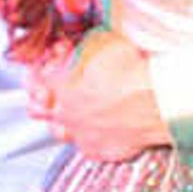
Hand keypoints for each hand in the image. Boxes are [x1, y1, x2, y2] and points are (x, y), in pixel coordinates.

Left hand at [31, 29, 169, 159]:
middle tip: (52, 90)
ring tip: (73, 113)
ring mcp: (80, 134)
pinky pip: (87, 147)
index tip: (53, 62)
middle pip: (37, 109)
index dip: (44, 67)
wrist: (156, 99)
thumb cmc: (130, 70)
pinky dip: (90, 138)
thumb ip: (81, 46)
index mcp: (57, 84)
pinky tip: (99, 129)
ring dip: (62, 122)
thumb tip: (77, 46)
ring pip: (57, 132)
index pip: (36, 77)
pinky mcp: (100, 151)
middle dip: (42, 97)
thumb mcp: (100, 41)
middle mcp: (63, 112)